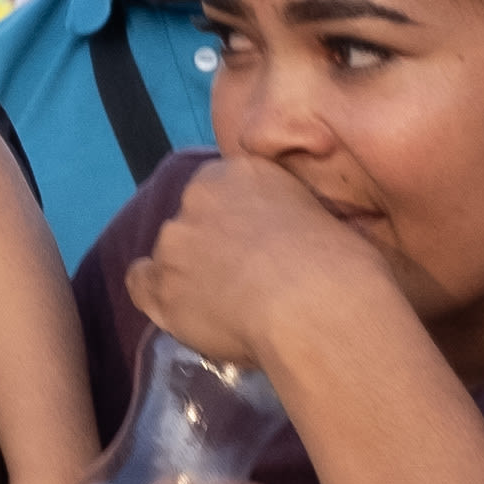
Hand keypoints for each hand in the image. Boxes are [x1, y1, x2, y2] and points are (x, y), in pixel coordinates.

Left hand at [117, 153, 405, 378]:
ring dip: (190, 272)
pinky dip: (158, 296)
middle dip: (212, 243)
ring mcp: (174, 239)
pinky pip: (140, 284)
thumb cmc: (343, 264)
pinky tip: (183, 312)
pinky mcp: (160, 285)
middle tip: (244, 277)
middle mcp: (199, 195)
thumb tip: (297, 236)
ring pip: (170, 254)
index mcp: (244, 171)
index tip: (257, 244)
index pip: (224, 188)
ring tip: (224, 304)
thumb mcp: (325, 219)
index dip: (237, 219)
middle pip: (194, 218)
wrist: (316, 306)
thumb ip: (293, 217)